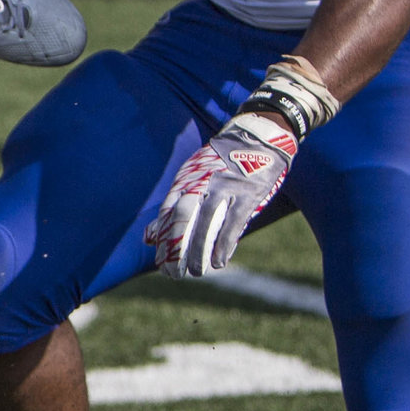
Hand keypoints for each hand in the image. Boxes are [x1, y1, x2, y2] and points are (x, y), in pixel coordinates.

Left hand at [145, 111, 293, 277]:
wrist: (260, 137)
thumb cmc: (224, 163)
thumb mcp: (195, 176)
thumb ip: (174, 206)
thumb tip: (148, 237)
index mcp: (187, 178)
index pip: (167, 212)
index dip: (162, 240)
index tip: (161, 262)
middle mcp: (202, 182)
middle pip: (181, 219)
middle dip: (175, 249)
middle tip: (174, 273)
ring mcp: (225, 188)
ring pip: (205, 223)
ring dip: (198, 252)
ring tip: (196, 272)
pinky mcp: (247, 194)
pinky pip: (232, 224)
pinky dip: (224, 245)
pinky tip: (219, 262)